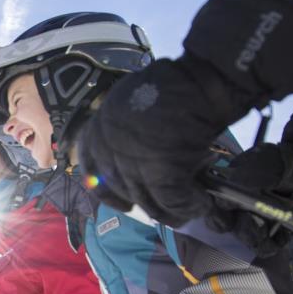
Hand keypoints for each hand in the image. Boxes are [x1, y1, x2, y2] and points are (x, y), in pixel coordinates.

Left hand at [73, 0, 292, 226]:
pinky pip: (172, 203)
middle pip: (121, 190)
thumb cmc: (172, 86)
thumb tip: (136, 154)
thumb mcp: (131, 102)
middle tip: (164, 207)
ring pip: (147, 202)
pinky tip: (201, 204)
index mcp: (100, 127)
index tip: (125, 203)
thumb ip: (124, 130)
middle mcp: (110, 147)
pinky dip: (188, 207)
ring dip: (169, 211)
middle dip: (144, 201)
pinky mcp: (159, 173)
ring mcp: (133, 162)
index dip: (106, 190)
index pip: (91, 167)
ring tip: (188, 209)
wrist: (200, 82)